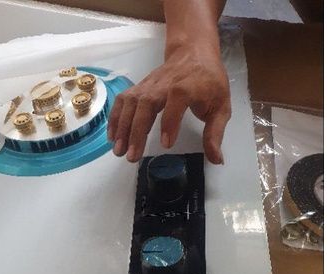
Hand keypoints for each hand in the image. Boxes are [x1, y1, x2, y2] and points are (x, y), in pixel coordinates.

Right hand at [107, 43, 230, 164]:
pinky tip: (112, 136)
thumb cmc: (209, 81)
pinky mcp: (140, 87)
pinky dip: (115, 117)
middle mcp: (165, 84)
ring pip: (132, 103)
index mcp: (187, 87)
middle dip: (137, 131)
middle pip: (147, 104)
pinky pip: (123, 100)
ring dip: (122, 127)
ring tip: (118, 150)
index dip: (170, 122)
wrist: (194, 52)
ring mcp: (149, 85)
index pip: (176, 103)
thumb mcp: (221, 107)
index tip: (166, 144)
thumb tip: (216, 160)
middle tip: (132, 156)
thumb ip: (215, 134)